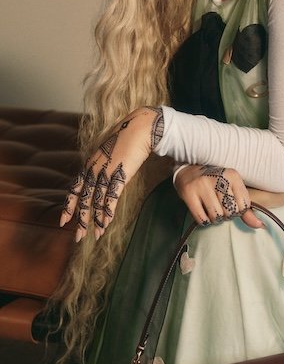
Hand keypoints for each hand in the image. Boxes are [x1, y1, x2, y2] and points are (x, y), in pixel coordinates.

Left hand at [62, 107, 164, 240]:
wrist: (140, 127)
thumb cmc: (128, 137)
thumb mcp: (109, 152)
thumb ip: (103, 164)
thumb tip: (102, 174)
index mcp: (90, 164)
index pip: (75, 189)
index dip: (69, 206)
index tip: (63, 221)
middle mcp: (94, 169)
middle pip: (84, 199)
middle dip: (81, 219)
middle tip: (78, 236)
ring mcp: (106, 171)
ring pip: (97, 201)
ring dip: (96, 219)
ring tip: (97, 234)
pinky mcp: (119, 174)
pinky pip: (111, 197)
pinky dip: (107, 211)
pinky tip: (106, 222)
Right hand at [174, 165, 263, 229]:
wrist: (188, 171)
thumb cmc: (215, 183)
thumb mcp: (232, 189)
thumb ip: (246, 209)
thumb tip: (260, 225)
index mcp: (233, 175)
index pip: (244, 206)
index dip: (238, 211)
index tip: (231, 204)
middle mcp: (218, 177)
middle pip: (230, 212)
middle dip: (226, 215)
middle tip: (219, 207)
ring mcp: (202, 184)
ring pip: (216, 216)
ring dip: (215, 218)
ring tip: (211, 209)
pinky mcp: (189, 192)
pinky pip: (201, 218)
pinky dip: (203, 220)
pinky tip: (202, 212)